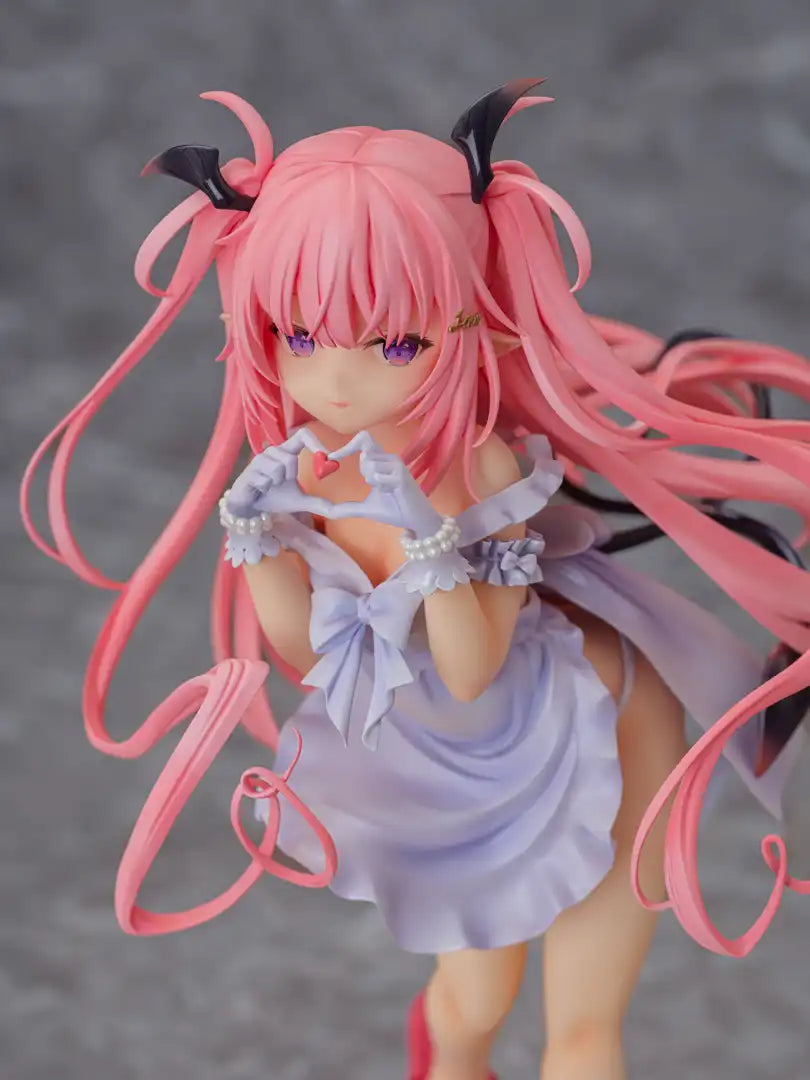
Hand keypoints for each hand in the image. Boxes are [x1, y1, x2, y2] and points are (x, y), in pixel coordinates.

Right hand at [225, 428, 335, 518]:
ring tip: (269, 486)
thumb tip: (337, 509)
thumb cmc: (274, 497)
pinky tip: (259, 489)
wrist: (249, 507)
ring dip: (277, 483)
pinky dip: (265, 488)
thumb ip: (317, 502)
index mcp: (287, 453)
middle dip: (290, 475)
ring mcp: (259, 460)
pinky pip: (265, 479)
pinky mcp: (248, 471)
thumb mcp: (299, 500)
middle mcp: (273, 452)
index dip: (315, 443)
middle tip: (281, 483)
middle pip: (290, 457)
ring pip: (278, 468)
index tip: (328, 457)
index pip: (303, 435)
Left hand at [327, 432, 441, 536]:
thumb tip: (328, 512)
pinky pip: (377, 475)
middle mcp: (390, 458)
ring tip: (385, 489)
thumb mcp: (366, 508)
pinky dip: (379, 485)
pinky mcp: (402, 475)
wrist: (416, 520)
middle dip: (362, 467)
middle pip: (364, 447)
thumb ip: (347, 507)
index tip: (332, 458)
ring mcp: (397, 465)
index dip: (346, 446)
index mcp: (382, 462)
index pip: (363, 440)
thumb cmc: (394, 509)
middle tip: (373, 482)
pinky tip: (391, 491)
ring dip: (371, 478)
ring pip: (369, 462)